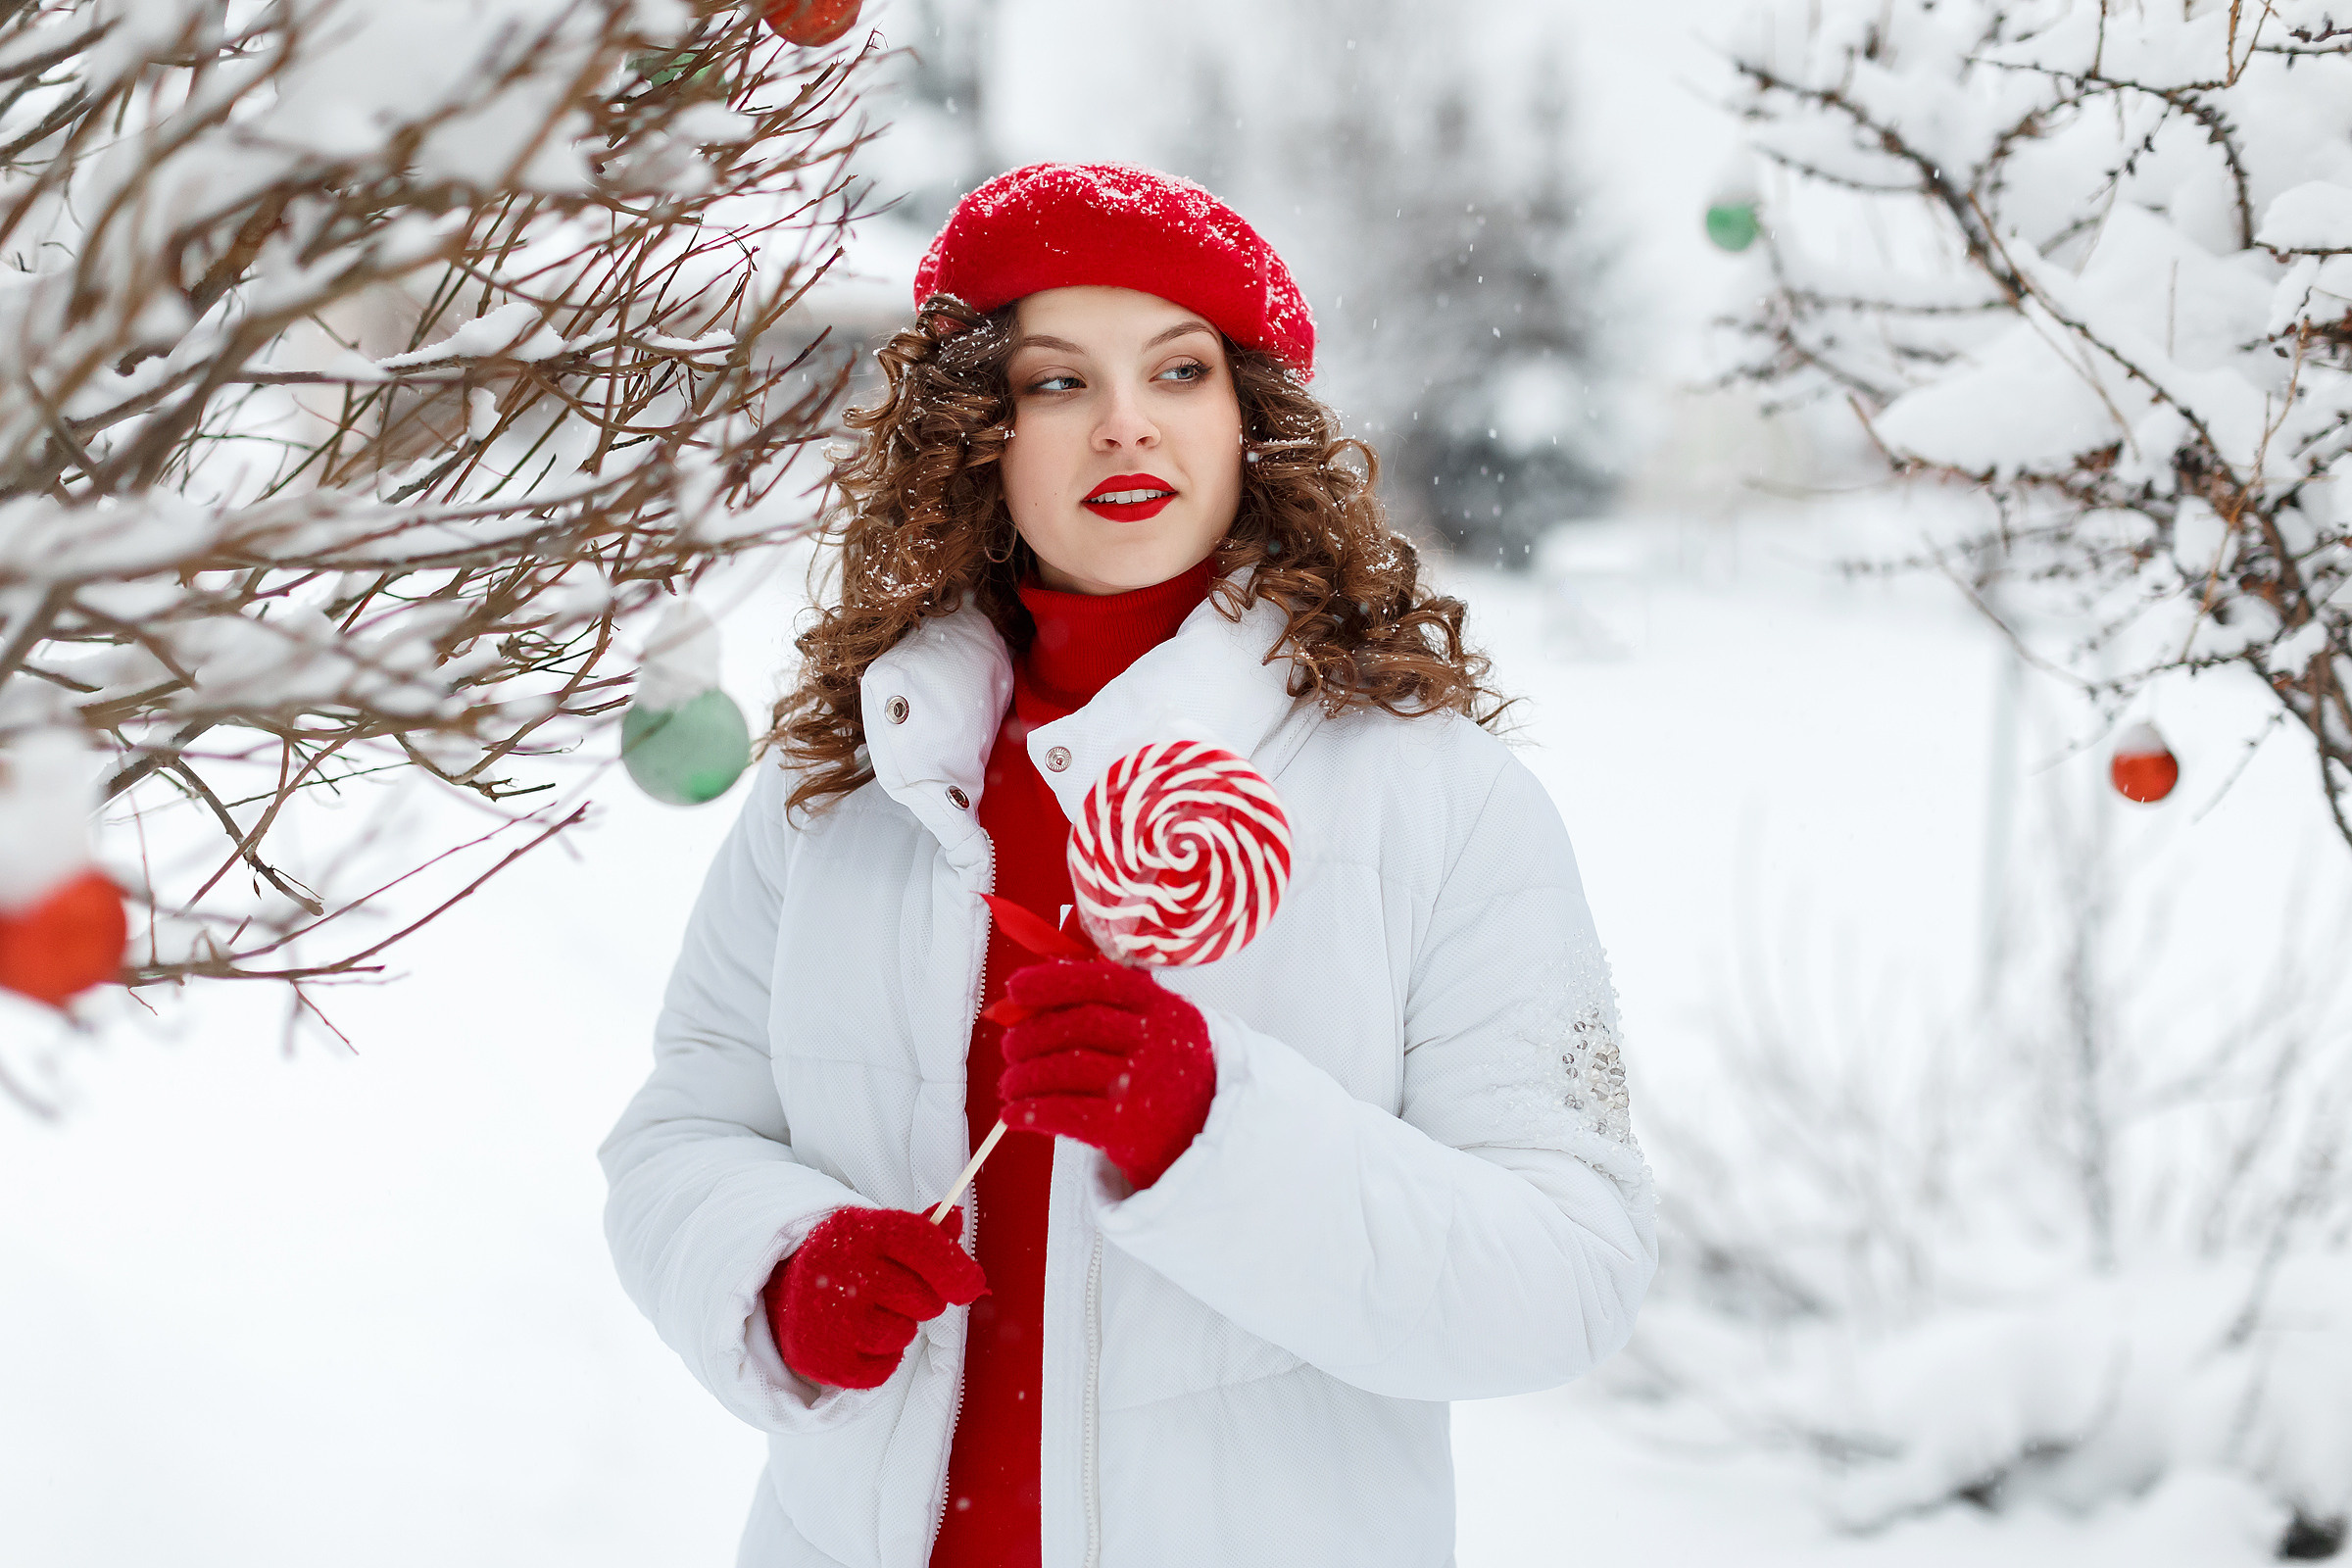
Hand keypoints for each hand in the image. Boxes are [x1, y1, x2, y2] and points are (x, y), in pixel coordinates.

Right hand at [763, 1206, 986, 1390]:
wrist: (784, 1289)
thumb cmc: (850, 1260)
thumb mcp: (881, 1236)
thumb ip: (924, 1231)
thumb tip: (955, 1217)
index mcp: (859, 1230)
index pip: (922, 1243)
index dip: (957, 1268)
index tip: (972, 1286)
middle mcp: (839, 1268)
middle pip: (924, 1298)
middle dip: (923, 1300)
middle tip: (897, 1294)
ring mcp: (826, 1314)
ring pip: (904, 1335)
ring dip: (900, 1330)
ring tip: (873, 1315)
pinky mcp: (819, 1357)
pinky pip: (882, 1371)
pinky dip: (881, 1361)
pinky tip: (860, 1340)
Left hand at [998, 959, 1216, 1189]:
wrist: (1209, 1144)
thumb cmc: (1173, 1080)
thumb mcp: (1166, 1031)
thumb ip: (1119, 1006)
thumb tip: (1041, 988)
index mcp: (1166, 1009)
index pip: (1102, 981)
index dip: (1051, 982)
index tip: (1014, 989)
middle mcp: (1159, 1042)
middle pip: (1078, 1025)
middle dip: (1031, 1035)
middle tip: (1009, 1048)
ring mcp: (1145, 1085)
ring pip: (1067, 1068)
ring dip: (1024, 1076)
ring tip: (1009, 1084)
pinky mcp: (1130, 1129)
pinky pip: (1066, 1113)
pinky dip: (1031, 1111)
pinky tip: (1013, 1115)